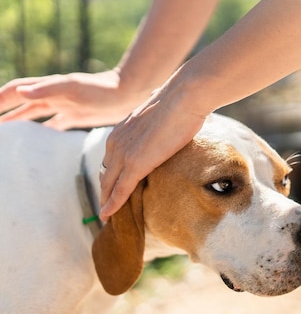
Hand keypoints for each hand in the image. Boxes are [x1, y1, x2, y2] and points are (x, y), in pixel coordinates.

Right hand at [0, 70, 144, 129]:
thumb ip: (48, 89)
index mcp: (47, 88)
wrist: (129, 92)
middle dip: (3, 112)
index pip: (14, 91)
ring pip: (33, 114)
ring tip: (4, 135)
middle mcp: (52, 96)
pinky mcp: (76, 116)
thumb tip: (20, 92)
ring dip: (18, 122)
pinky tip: (36, 144)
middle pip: (20, 103)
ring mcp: (63, 106)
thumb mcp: (74, 88)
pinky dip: (41, 132)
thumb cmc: (102, 89)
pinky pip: (53, 125)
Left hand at [99, 86, 205, 219]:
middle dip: (104, 190)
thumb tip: (169, 124)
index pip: (110, 159)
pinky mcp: (135, 164)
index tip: (112, 186)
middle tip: (105, 206)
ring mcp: (124, 154)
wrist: (183, 98)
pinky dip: (112, 204)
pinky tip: (108, 215)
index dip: (110, 175)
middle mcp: (116, 142)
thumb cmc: (180, 103)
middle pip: (105, 173)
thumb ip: (157, 126)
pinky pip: (120, 190)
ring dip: (106, 200)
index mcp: (121, 131)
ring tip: (107, 215)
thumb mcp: (160, 116)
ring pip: (109, 183)